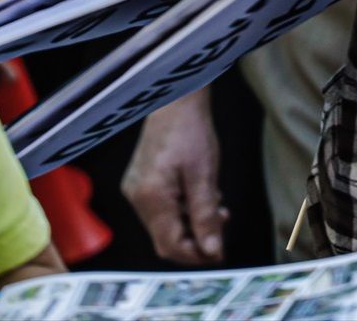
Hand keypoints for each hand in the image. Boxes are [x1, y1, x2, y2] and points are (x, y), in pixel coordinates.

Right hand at [121, 89, 227, 265]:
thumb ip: (206, 214)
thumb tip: (211, 249)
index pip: (170, 245)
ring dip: (191, 223)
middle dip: (195, 239)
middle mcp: (137, 198)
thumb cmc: (190, 131)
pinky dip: (182, 210)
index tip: (219, 251)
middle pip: (165, 238)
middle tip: (221, 225)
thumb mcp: (204, 174)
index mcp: (150, 198)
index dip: (195, 254)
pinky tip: (200, 197)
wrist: (174, 101)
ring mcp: (135, 190)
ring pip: (164, 224)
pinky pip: (161, 209)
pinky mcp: (139, 183)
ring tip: (216, 207)